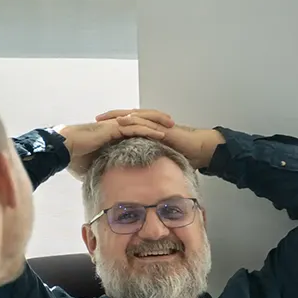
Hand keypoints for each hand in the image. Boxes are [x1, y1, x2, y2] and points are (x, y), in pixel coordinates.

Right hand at [58, 111, 172, 179]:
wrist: (62, 150)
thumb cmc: (74, 157)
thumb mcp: (93, 165)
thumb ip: (103, 169)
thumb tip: (107, 183)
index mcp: (112, 133)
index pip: (135, 129)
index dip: (149, 130)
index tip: (163, 134)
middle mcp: (115, 127)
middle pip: (141, 121)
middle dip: (158, 122)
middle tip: (173, 126)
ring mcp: (114, 126)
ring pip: (141, 121)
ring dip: (157, 123)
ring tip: (171, 126)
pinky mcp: (112, 129)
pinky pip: (134, 128)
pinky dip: (149, 130)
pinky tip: (161, 133)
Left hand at [96, 108, 223, 171]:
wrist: (201, 150)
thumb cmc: (186, 156)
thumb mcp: (164, 161)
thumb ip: (154, 166)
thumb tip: (146, 181)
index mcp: (150, 132)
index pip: (128, 127)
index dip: (114, 127)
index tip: (99, 131)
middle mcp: (152, 126)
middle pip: (128, 118)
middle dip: (111, 118)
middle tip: (95, 120)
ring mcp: (157, 125)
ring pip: (134, 116)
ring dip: (118, 116)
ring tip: (104, 118)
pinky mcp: (162, 127)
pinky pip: (146, 121)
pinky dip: (133, 120)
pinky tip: (122, 121)